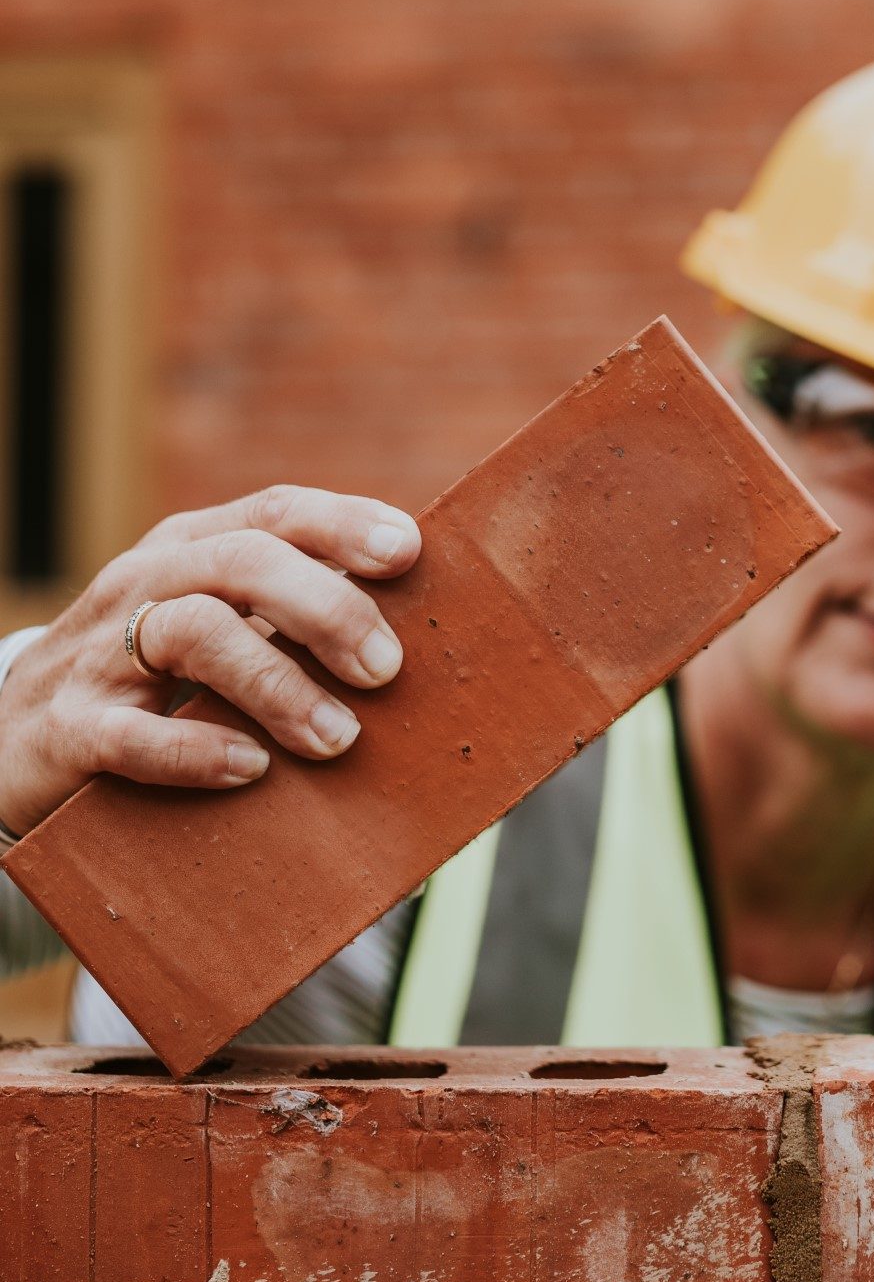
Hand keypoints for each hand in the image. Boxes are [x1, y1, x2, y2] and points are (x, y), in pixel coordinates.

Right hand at [0, 485, 419, 835]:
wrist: (12, 742)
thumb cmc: (155, 679)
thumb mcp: (221, 624)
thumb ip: (298, 614)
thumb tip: (424, 628)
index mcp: (194, 548)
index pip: (276, 512)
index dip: (345, 524)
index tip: (409, 553)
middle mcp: (148, 584)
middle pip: (244, 563)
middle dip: (327, 609)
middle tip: (386, 670)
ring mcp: (100, 654)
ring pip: (196, 634)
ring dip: (279, 685)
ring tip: (339, 737)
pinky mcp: (68, 729)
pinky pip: (131, 734)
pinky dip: (198, 750)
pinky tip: (252, 769)